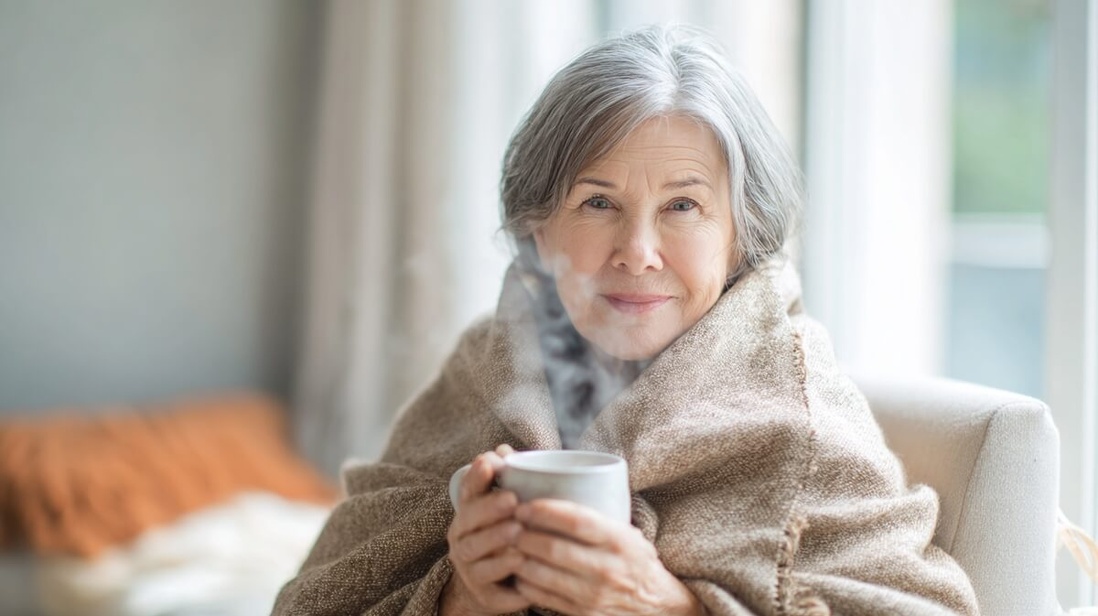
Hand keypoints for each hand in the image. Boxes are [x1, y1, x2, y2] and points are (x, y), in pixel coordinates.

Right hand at [441, 445, 529, 615]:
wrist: (492, 589)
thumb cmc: (504, 537)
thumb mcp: (504, 507)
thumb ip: (507, 479)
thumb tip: (504, 449)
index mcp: (468, 512)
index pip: (467, 491)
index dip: (477, 477)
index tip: (490, 463)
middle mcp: (461, 538)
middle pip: (469, 521)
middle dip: (489, 508)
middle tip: (512, 500)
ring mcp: (469, 567)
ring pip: (477, 552)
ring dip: (496, 540)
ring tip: (517, 531)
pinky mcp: (482, 593)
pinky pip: (491, 585)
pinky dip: (505, 576)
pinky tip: (522, 567)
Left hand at [511, 499, 704, 615]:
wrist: (655, 605)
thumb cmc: (633, 559)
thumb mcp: (626, 532)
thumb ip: (596, 516)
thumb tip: (551, 483)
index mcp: (619, 540)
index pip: (577, 520)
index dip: (545, 511)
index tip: (525, 504)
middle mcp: (607, 568)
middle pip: (553, 548)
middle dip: (524, 534)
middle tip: (509, 523)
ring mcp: (593, 594)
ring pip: (542, 574)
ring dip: (519, 557)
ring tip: (509, 544)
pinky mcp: (581, 613)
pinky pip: (542, 596)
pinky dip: (524, 581)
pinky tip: (518, 569)